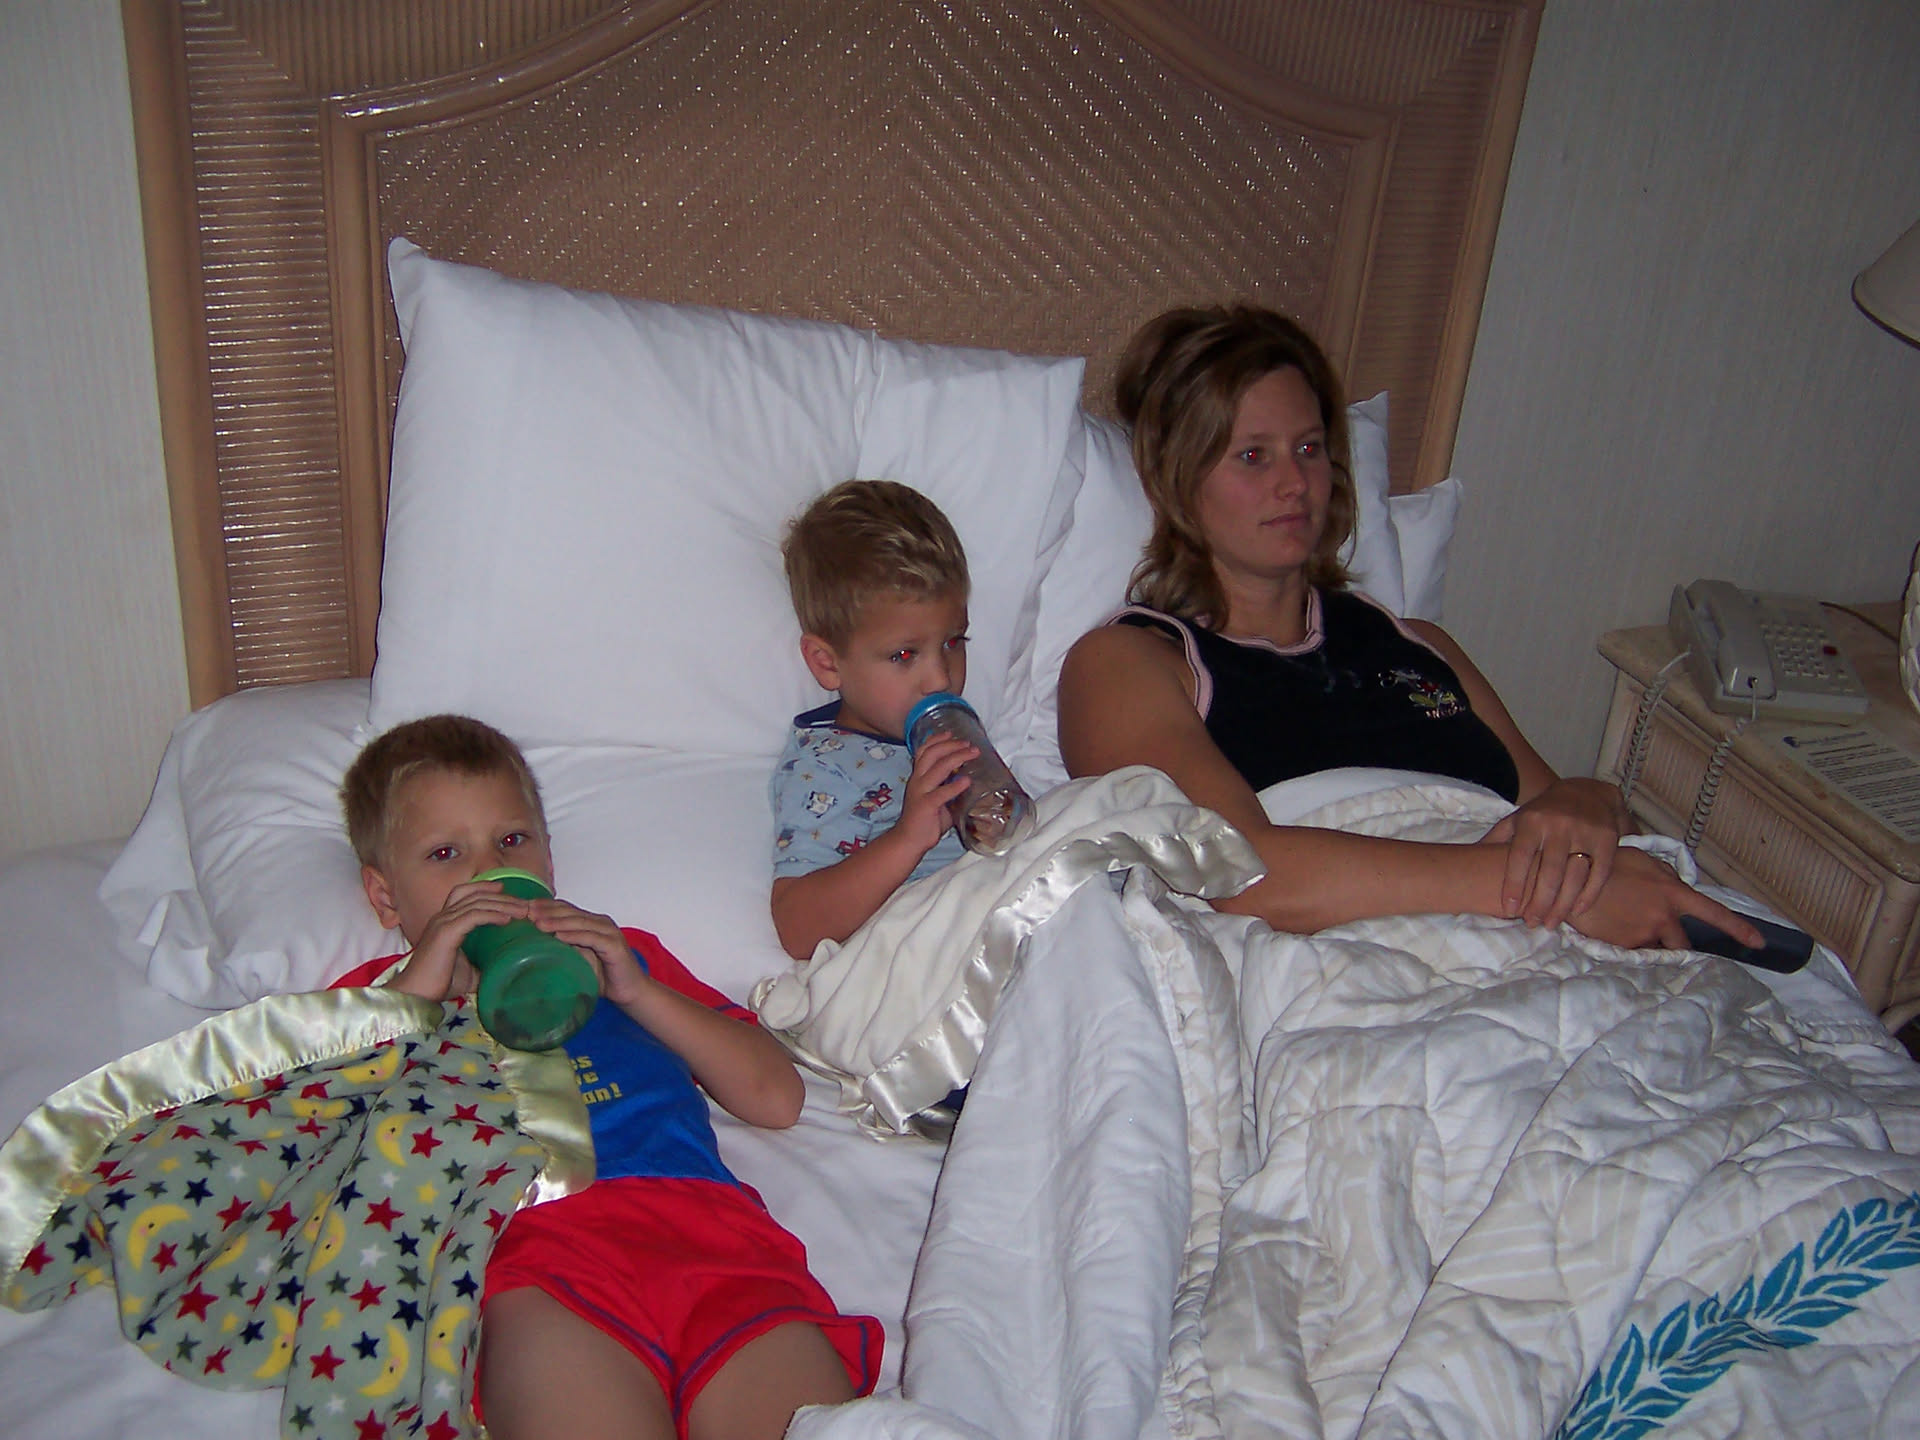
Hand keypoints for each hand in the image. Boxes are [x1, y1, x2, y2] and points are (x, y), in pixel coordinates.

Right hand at [386, 879, 529, 1000]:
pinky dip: (492, 915)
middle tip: (524, 903)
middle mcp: (442, 917)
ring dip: (503, 905)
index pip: (464, 894)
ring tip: (523, 911)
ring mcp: (443, 923)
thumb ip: (481, 965)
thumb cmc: (438, 983)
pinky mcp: (446, 932)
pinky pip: (473, 916)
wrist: (416, 994)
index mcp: (445, 922)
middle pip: (475, 894)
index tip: (506, 890)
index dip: (485, 888)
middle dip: (502, 896)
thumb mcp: (467, 971)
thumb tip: (503, 970)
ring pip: (477, 903)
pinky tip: (507, 920)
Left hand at [526, 898, 645, 1006]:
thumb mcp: (579, 958)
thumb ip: (566, 947)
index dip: (546, 906)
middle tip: (527, 912)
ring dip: (557, 921)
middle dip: (547, 911)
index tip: (525, 907)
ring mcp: (609, 932)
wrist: (630, 991)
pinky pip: (591, 937)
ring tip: (538, 923)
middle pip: (570, 911)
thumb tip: (538, 943)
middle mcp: (601, 923)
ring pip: (579, 922)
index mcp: (592, 923)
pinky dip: (574, 935)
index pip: (566, 909)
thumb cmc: (605, 976)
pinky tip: (559, 935)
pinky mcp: (614, 945)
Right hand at [893, 732, 976, 856]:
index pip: (923, 751)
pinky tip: (967, 781)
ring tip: (972, 754)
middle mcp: (917, 780)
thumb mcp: (937, 798)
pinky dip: (955, 786)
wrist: (909, 840)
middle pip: (932, 753)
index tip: (951, 733)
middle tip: (968, 743)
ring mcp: (920, 792)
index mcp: (918, 777)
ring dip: (957, 757)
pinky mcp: (926, 805)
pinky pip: (941, 793)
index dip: (937, 739)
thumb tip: (968, 780)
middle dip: (951, 745)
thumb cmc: (925, 820)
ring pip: (938, 767)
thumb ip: (949, 788)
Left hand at [1483, 778, 1630, 928]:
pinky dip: (1589, 895)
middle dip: (1539, 902)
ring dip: (1562, 905)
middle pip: (1549, 872)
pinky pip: (1600, 874)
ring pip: (1574, 876)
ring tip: (1551, 923)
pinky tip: (1577, 911)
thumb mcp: (1518, 818)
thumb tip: (1468, 857)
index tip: (1509, 909)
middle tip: (1532, 923)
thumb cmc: (1545, 813)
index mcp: (1532, 821)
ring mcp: (1585, 833)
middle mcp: (1559, 826)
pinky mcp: (1608, 840)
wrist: (1588, 792)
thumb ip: (1497, 838)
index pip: (1520, 857)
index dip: (1514, 884)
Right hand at [1566, 847, 1764, 951]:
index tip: (1758, 943)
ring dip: (1647, 941)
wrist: (1568, 883)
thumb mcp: (1641, 861)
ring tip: (1623, 924)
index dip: (1739, 929)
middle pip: (1683, 943)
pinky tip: (1610, 927)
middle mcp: (1664, 917)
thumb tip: (1679, 887)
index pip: (1715, 913)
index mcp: (1672, 892)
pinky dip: (1626, 942)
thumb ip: (1666, 875)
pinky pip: (1633, 951)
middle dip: (1674, 942)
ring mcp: (1645, 935)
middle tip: (1655, 933)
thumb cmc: (1604, 865)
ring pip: (1656, 947)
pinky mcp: (1625, 948)